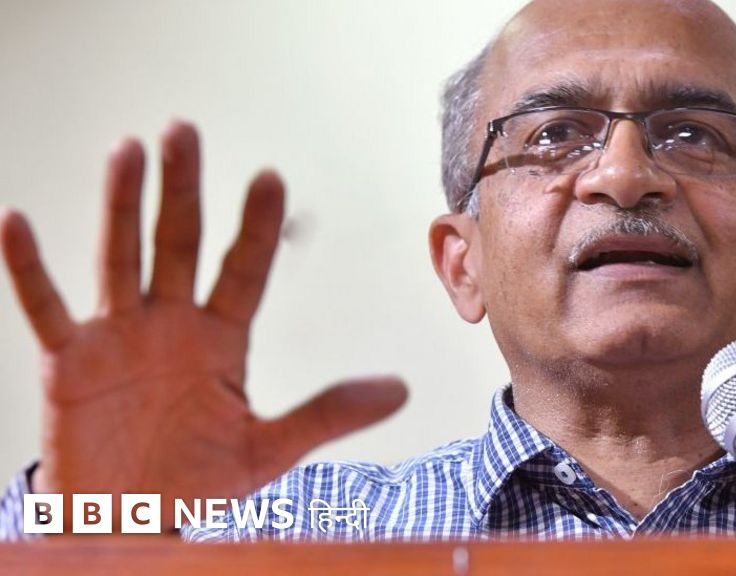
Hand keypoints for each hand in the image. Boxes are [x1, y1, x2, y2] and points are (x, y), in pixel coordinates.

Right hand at [0, 121, 406, 530]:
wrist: (131, 523)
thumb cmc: (196, 482)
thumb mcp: (269, 449)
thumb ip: (328, 414)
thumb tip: (400, 389)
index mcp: (221, 340)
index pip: (244, 271)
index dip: (256, 228)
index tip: (271, 178)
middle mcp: (171, 325)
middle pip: (179, 244)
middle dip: (183, 190)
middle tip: (186, 131)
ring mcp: (118, 337)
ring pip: (121, 258)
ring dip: (121, 206)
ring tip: (128, 150)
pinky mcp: (69, 362)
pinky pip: (45, 307)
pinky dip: (29, 267)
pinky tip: (16, 220)